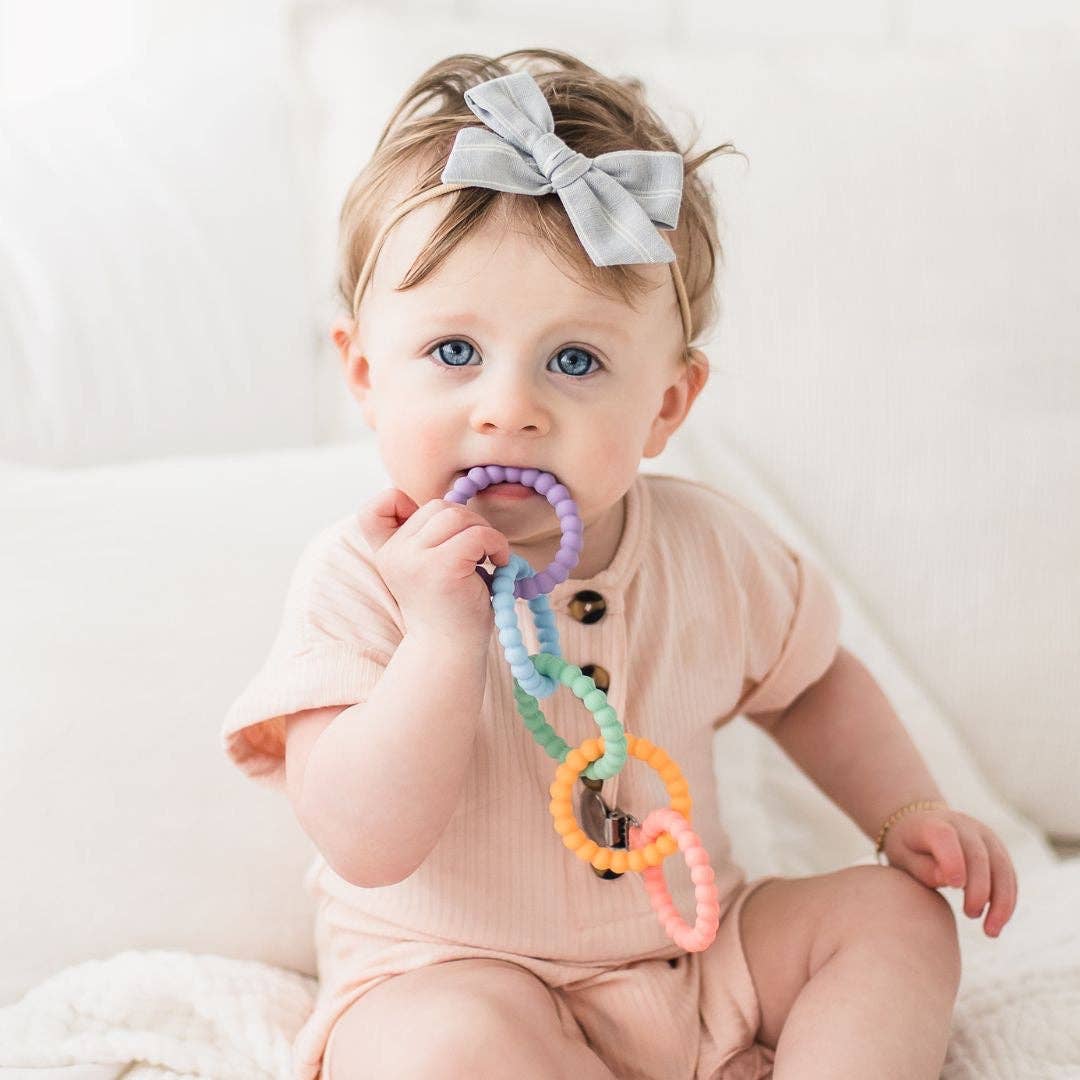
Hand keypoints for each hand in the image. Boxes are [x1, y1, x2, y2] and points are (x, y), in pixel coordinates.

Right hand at [357, 488, 510, 645]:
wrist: (449, 651)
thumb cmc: (447, 608)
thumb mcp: (425, 568)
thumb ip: (424, 538)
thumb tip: (454, 506)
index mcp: (387, 551)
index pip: (378, 506)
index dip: (402, 502)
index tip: (435, 530)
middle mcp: (395, 553)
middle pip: (437, 505)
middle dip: (466, 521)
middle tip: (478, 550)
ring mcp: (416, 559)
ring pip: (457, 514)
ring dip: (483, 530)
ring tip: (487, 557)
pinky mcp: (443, 566)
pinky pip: (477, 534)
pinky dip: (496, 543)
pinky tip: (499, 563)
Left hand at [882, 806, 1017, 937]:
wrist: (920, 825)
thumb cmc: (908, 847)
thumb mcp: (902, 856)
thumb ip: (921, 868)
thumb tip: (946, 879)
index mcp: (932, 824)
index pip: (944, 836)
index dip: (953, 861)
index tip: (954, 886)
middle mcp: (962, 825)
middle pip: (979, 856)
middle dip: (980, 889)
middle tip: (970, 914)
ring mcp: (984, 835)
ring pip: (1002, 867)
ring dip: (1001, 901)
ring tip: (990, 931)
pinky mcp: (998, 850)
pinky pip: (1009, 876)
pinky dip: (1007, 901)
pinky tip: (997, 922)